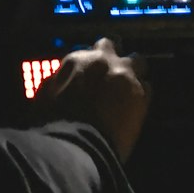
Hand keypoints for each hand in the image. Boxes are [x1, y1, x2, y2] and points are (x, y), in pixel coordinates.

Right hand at [35, 38, 149, 161]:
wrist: (79, 147)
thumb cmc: (55, 126)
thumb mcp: (45, 98)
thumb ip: (56, 83)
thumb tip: (59, 82)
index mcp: (76, 61)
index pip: (85, 51)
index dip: (87, 63)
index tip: (88, 73)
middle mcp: (102, 60)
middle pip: (111, 45)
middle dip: (110, 57)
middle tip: (108, 73)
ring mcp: (125, 74)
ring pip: (136, 60)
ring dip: (132, 71)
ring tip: (127, 88)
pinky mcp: (142, 93)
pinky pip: (148, 86)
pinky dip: (142, 94)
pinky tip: (135, 107)